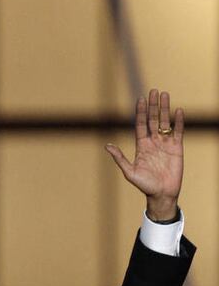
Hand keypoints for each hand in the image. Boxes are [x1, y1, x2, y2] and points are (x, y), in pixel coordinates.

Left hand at [105, 88, 183, 220]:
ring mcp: (165, 144)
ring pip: (165, 122)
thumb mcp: (129, 171)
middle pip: (153, 119)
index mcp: (141, 145)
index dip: (140, 112)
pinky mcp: (177, 148)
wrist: (162, 194)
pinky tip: (178, 111)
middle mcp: (153, 142)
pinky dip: (178, 121)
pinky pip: (178, 132)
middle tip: (154, 90)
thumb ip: (119, 158)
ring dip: (165, 109)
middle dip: (153, 105)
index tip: (141, 98)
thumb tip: (107, 146)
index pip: (140, 124)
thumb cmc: (144, 185)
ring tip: (165, 94)